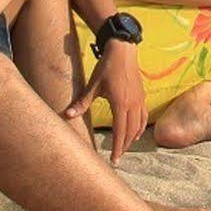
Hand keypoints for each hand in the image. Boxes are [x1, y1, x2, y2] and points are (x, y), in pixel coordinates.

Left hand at [63, 40, 145, 162]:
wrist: (123, 50)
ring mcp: (139, 100)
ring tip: (125, 147)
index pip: (120, 132)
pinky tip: (137, 132)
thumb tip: (67, 115)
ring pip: (139, 125)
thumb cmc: (106, 67)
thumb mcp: (93, 85)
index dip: (117, 147)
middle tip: (118, 158)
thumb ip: (82, 102)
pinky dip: (140, 127)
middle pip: (131, 132)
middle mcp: (133, 104)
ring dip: (132, 138)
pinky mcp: (142, 95)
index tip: (114, 159)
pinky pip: (143, 116)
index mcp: (120, 104)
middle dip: (124, 146)